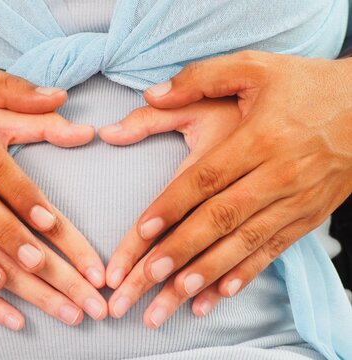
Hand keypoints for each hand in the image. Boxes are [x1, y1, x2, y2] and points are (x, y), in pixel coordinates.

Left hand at [104, 50, 351, 327]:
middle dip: (180, 251)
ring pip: (243, 244)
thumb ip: (201, 78)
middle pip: (219, 219)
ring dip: (207, 273)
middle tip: (145, 277)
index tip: (141, 230)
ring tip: (174, 297)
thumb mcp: (254, 67)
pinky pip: (272, 252)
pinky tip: (220, 295)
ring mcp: (293, 202)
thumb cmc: (304, 85)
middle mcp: (275, 176)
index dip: (171, 205)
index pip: (205, 179)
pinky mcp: (306, 217)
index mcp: (257, 139)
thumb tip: (151, 94)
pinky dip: (245, 275)